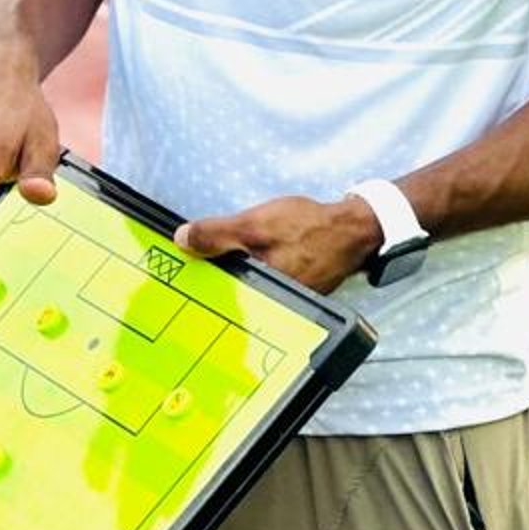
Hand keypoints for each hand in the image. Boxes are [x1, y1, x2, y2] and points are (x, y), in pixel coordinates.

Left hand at [173, 194, 380, 295]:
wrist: (351, 231)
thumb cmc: (307, 227)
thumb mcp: (254, 224)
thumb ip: (216, 234)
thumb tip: (182, 240)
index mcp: (258, 290)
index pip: (214, 294)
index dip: (194, 281)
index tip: (177, 270)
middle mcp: (270, 305)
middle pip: (227, 295)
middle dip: (211, 278)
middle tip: (195, 260)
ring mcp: (282, 302)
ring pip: (243, 290)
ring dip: (230, 275)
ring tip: (219, 257)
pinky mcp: (291, 294)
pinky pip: (260, 285)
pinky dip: (250, 273)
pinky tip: (248, 258)